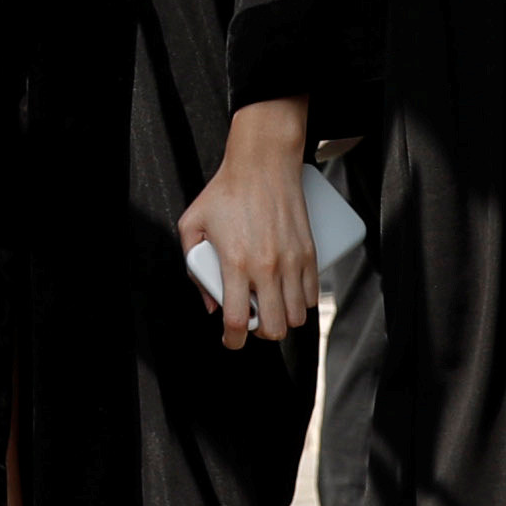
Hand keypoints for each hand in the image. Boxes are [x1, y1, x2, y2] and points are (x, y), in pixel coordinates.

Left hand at [176, 98, 318, 347]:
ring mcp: (292, 262)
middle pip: (274, 328)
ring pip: (297, 317)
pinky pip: (312, 296)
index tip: (230, 341)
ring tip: (271, 305)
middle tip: (252, 319)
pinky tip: (288, 293)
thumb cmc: (226, 191)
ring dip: (283, 319)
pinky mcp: (310, 253)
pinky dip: (302, 303)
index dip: (232, 341)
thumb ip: (193, 264)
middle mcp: (267, 267)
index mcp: (236, 263)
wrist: (263, 164)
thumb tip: (210, 302)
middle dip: (261, 332)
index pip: (237, 321)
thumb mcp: (193, 223)